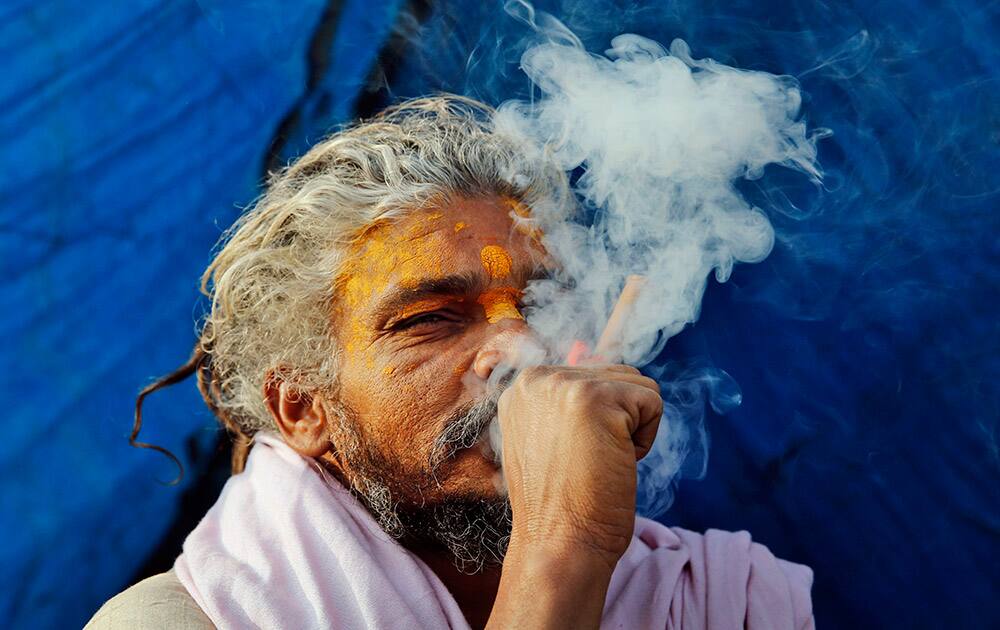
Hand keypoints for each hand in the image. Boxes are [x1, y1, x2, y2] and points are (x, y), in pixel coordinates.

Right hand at [497, 364, 662, 568]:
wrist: (558, 545)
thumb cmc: (559, 504)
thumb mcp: (549, 439)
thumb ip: (564, 395)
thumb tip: (582, 344)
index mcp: (521, 387)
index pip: (589, 374)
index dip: (598, 420)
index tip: (574, 455)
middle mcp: (536, 378)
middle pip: (615, 374)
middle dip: (616, 422)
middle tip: (585, 463)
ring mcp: (562, 385)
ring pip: (637, 385)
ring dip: (631, 429)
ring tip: (596, 462)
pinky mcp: (594, 398)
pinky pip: (653, 401)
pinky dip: (645, 439)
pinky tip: (612, 463)